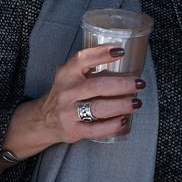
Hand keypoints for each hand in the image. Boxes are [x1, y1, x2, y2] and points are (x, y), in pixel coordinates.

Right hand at [2, 44, 144, 162]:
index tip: (120, 51)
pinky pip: (97, 129)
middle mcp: (66, 92)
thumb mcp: (70, 76)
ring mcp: (68, 113)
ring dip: (122, 105)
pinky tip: (125, 120)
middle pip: (98, 86)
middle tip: (139, 83)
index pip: (82, 59)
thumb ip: (89, 68)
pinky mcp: (73, 130)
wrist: (42, 120)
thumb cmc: (65, 94)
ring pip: (99, 108)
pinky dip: (113, 125)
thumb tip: (122, 59)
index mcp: (66, 74)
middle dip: (122, 84)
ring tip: (137, 102)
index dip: (101, 54)